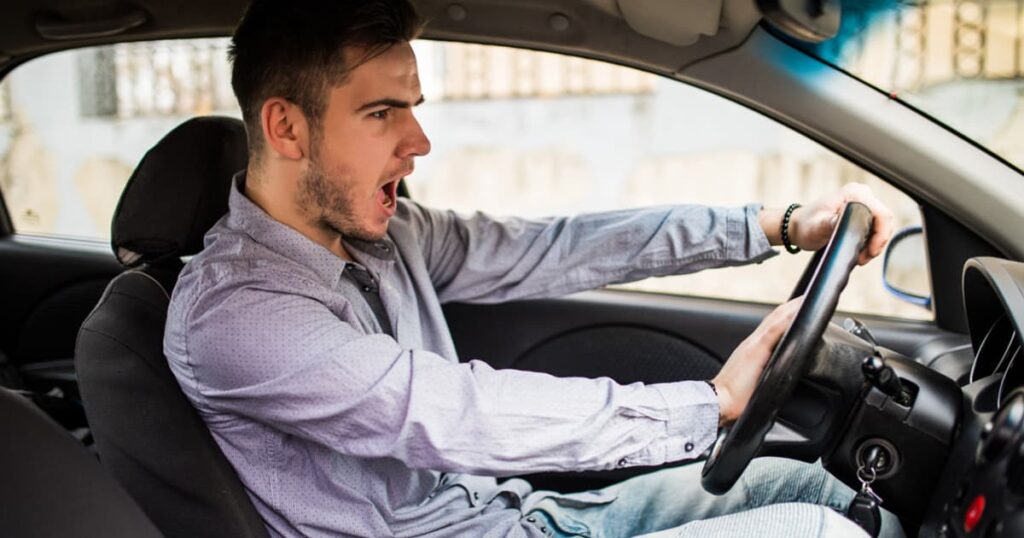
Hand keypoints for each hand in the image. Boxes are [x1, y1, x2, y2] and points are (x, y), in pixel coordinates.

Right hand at [711, 298, 801, 426]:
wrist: (717, 401)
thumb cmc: (732, 398)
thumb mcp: (752, 383)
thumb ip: (761, 375)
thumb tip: (773, 379)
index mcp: (752, 349)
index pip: (771, 327)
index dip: (785, 316)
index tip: (798, 308)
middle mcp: (752, 343)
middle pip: (775, 318)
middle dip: (791, 307)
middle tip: (808, 297)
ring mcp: (754, 345)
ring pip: (776, 320)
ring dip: (791, 308)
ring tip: (806, 299)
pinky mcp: (756, 350)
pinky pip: (774, 330)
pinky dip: (786, 319)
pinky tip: (797, 312)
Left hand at [760, 183, 894, 264]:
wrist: (798, 226)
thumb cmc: (805, 225)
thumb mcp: (816, 227)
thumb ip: (829, 224)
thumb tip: (841, 222)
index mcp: (854, 193)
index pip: (882, 214)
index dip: (881, 236)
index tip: (869, 252)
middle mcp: (862, 194)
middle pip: (885, 220)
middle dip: (878, 242)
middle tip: (862, 258)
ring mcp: (863, 201)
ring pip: (882, 226)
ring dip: (874, 244)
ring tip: (859, 257)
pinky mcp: (863, 211)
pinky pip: (876, 227)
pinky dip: (871, 241)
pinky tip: (860, 251)